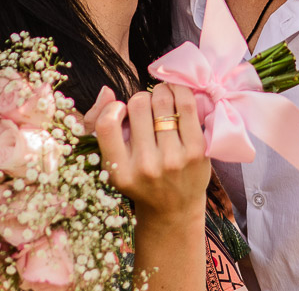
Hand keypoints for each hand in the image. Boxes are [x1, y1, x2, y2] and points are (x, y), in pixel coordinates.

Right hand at [90, 83, 209, 219]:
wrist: (174, 208)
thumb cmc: (140, 179)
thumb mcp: (113, 163)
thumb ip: (101, 126)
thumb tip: (107, 91)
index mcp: (119, 171)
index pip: (107, 124)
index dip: (113, 108)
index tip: (121, 111)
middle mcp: (146, 166)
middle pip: (138, 105)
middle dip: (140, 100)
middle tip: (146, 109)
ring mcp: (173, 159)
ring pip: (162, 100)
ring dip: (161, 92)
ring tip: (162, 100)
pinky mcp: (197, 151)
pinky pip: (187, 104)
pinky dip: (180, 91)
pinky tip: (176, 93)